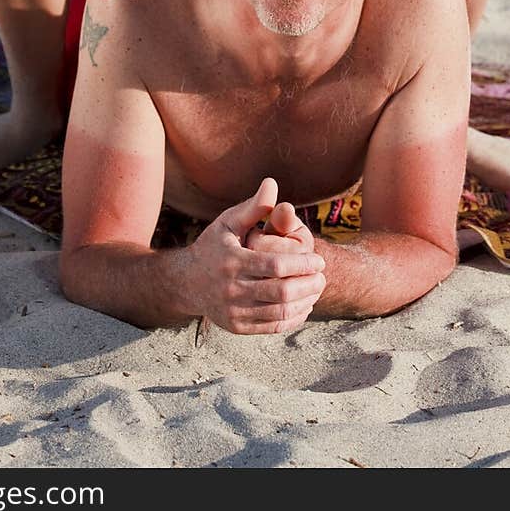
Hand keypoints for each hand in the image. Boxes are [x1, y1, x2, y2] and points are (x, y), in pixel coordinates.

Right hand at [187, 179, 325, 334]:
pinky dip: (293, 317)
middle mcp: (232, 289)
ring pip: (279, 312)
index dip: (302, 264)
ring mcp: (234, 311)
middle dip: (308, 285)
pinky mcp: (237, 326)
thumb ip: (254, 207)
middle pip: (281, 292)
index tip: (319, 260)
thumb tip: (272, 184)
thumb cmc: (214, 246)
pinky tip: (303, 305)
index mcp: (233, 261)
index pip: (275, 265)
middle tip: (322, 277)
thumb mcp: (228, 222)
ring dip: (305, 302)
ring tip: (316, 289)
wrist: (187, 282)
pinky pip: (272, 326)